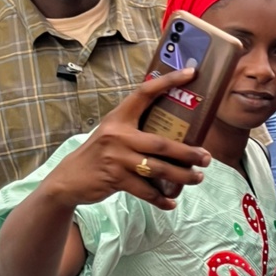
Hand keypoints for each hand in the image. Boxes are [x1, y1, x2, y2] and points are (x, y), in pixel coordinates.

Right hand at [41, 67, 210, 211]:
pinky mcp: (114, 178)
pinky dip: (160, 198)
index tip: (191, 73)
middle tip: (207, 158)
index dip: (168, 81)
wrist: (68, 179)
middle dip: (188, 152)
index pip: (145, 93)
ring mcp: (116, 157)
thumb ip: (136, 129)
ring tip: (198, 178)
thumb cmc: (100, 153)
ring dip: (181, 176)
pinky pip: (144, 190)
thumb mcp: (113, 134)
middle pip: (161, 143)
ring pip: (157, 168)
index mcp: (119, 117)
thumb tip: (174, 130)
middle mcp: (117, 135)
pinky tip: (171, 202)